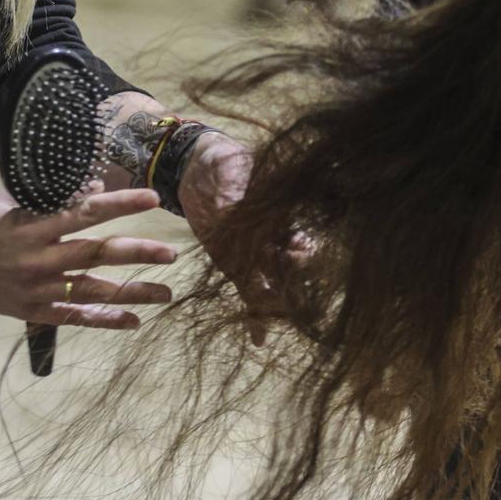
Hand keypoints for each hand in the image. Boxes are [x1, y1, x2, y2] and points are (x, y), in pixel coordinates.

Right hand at [0, 187, 176, 329]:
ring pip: (94, 291)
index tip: (152, 198)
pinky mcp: (30, 310)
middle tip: (172, 252)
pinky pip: (74, 317)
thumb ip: (51, 197)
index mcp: (33, 225)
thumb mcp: (8, 200)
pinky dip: (104, 320)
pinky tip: (132, 320)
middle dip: (139, 253)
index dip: (122, 204)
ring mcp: (35, 289)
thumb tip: (94, 190)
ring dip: (133, 292)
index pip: (87, 212)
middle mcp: (38, 259)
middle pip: (99, 255)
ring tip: (166, 292)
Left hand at [180, 132, 312, 344]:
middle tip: (287, 297)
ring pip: (271, 286)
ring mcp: (255, 255)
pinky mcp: (232, 264)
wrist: (197, 167)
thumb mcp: (233, 170)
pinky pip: (247, 291)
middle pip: (290, 269)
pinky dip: (254, 313)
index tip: (296, 253)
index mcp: (283, 214)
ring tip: (274, 323)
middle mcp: (275, 239)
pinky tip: (259, 337)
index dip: (303, 250)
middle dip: (291, 285)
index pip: (303, 238)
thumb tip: (232, 210)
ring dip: (273, 306)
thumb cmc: (225, 162)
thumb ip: (235, 193)